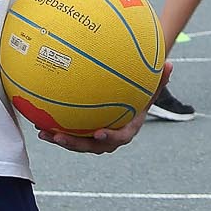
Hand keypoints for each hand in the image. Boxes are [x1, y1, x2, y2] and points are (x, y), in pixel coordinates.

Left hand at [38, 63, 169, 153]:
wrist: (131, 107)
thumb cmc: (141, 96)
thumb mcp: (152, 89)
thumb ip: (161, 80)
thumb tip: (171, 64)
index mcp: (126, 130)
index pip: (118, 138)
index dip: (108, 138)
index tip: (98, 133)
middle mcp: (109, 139)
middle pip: (91, 147)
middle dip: (74, 144)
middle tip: (60, 136)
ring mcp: (94, 139)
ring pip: (76, 143)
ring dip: (60, 139)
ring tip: (43, 132)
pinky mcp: (83, 133)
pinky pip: (69, 132)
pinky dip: (55, 128)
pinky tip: (38, 119)